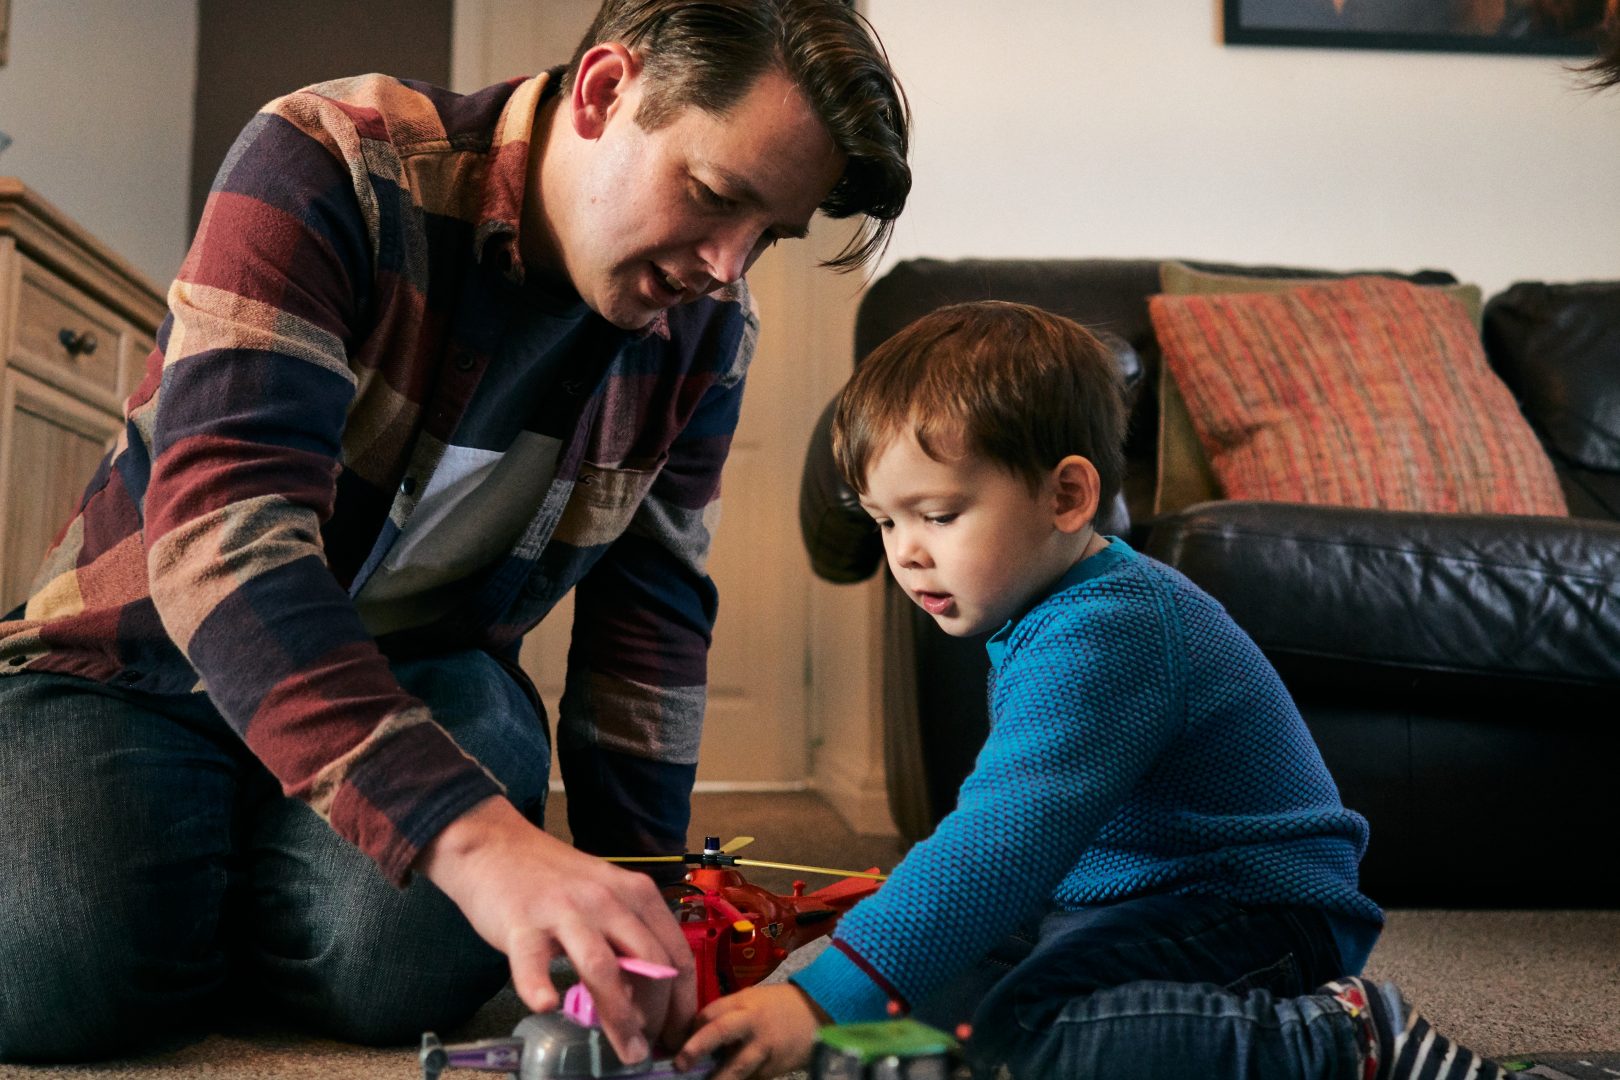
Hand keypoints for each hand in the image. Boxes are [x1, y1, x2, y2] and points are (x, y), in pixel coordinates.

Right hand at [415, 796, 695, 1063]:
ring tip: (626, 1050)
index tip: (679, 1032)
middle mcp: (608, 900)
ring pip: (603, 967)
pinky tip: (545, 1005)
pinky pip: (533, 960)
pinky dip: (539, 985)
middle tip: (650, 1048)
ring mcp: (565, 911)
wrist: (495, 845)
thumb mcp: (606, 897)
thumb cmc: (554, 880)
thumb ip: (628, 936)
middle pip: (649, 965)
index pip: (676, 953)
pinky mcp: (523, 923)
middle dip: (658, 1015)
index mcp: (636, 894)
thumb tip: (651, 996)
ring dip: (620, 1015)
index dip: (683, 1000)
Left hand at [675, 983, 823, 1079]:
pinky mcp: (773, 1069)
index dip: (691, 1029)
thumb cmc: (777, 1006)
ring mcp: (764, 1049)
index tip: (675, 1043)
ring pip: (737, 1067)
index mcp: (743, 1003)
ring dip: (718, 1079)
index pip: (710, 1013)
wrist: (817, 1015)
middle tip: (680, 1064)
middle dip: (698, 1046)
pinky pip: (751, 1079)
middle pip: (721, 1031)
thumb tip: (693, 1034)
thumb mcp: (751, 1000)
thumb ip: (726, 1014)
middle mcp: (752, 1023)